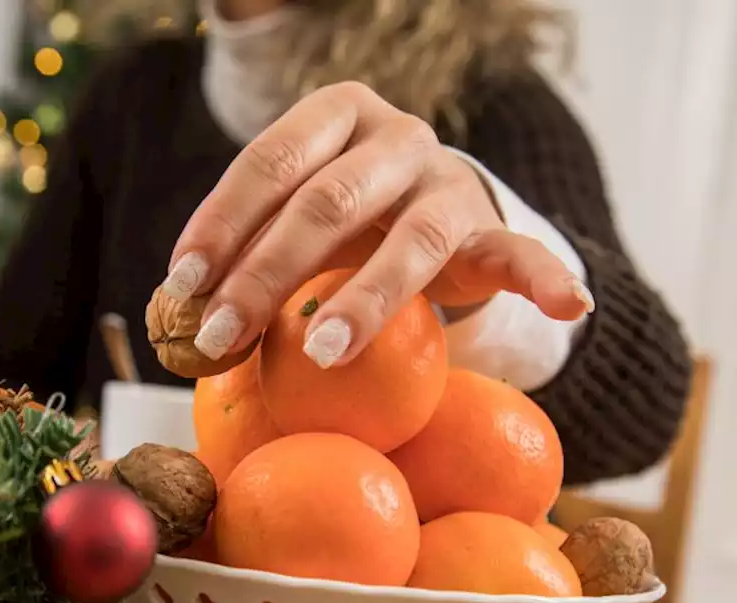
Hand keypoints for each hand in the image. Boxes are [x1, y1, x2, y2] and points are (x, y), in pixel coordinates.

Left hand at [162, 82, 592, 367]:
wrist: (432, 206)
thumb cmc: (341, 218)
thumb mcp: (293, 217)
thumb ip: (245, 251)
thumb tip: (168, 315)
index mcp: (334, 115)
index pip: (269, 162)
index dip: (222, 222)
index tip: (181, 283)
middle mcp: (395, 136)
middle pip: (327, 203)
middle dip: (266, 275)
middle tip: (217, 341)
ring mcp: (449, 181)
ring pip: (411, 238)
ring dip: (367, 298)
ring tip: (326, 352)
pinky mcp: (493, 229)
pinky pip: (519, 254)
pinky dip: (543, 279)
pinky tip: (567, 305)